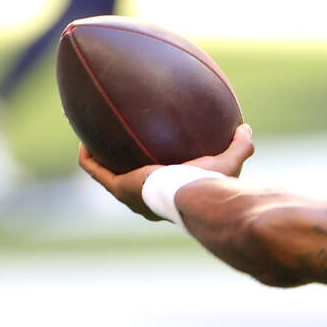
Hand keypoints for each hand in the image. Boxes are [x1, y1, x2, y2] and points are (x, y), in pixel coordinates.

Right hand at [78, 123, 254, 220]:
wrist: (194, 195)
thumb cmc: (212, 183)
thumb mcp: (230, 161)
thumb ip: (240, 146)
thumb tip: (245, 128)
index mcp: (167, 195)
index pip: (156, 182)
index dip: (149, 170)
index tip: (146, 154)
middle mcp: (144, 199)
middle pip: (127, 178)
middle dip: (118, 162)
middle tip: (114, 143)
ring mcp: (129, 194)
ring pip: (105, 174)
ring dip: (95, 158)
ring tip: (88, 138)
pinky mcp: (117, 188)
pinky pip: (94, 169)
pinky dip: (86, 156)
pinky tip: (81, 137)